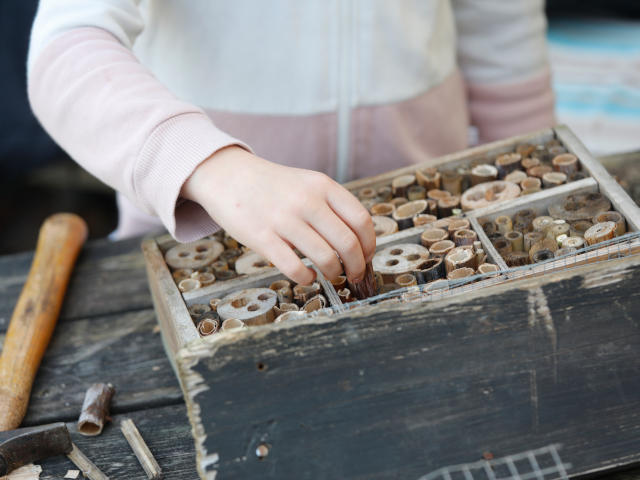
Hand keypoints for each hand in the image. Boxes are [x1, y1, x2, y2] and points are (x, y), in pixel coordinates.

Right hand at [181, 146, 375, 284]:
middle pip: (348, 243)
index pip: (361, 220)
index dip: (370, 244)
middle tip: (355, 275)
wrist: (228, 176)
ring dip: (334, 273)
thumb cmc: (273, 186)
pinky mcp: (262, 238)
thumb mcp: (308, 182)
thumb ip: (332, 206)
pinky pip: (295, 268)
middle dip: (357, 266)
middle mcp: (306, 201)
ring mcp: (283, 220)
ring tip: (332, 275)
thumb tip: (359, 242)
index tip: (367, 256)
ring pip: (325, 258)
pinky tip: (306, 276)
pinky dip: (307, 279)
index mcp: (323, 186)